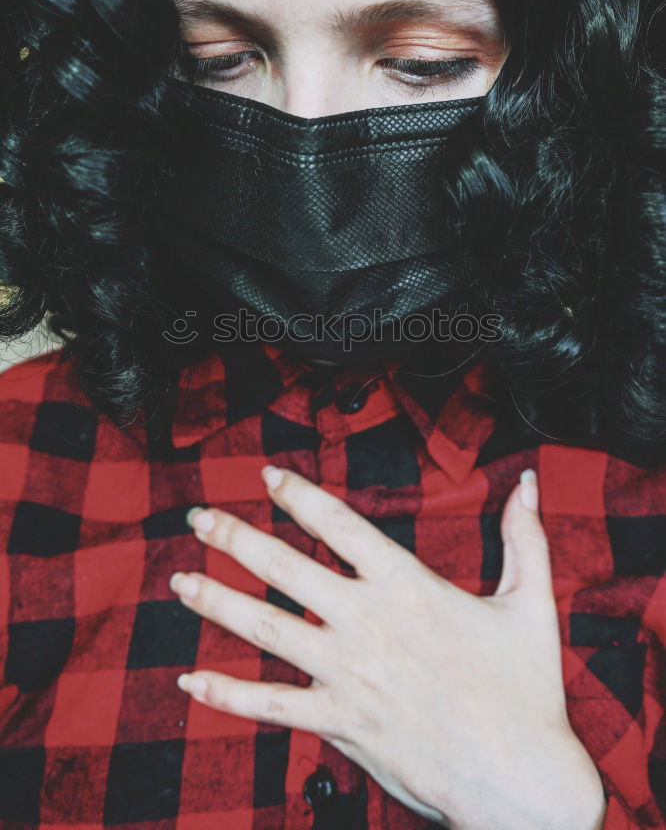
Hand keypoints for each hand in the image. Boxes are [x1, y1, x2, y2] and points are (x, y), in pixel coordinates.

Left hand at [169, 466, 607, 829]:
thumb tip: (528, 480)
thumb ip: (524, 537)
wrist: (519, 780)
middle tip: (199, 515)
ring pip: (266, 629)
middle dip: (235, 537)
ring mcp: (348, 674)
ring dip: (217, 601)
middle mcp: (367, 623)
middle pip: (285, 567)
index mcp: (408, 586)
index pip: (339, 524)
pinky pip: (270, 707)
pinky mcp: (340, 724)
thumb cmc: (526, 690)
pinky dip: (226, 694)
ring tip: (179, 580)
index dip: (298, 495)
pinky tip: (191, 681)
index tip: (267, 476)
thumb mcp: (531, 603)